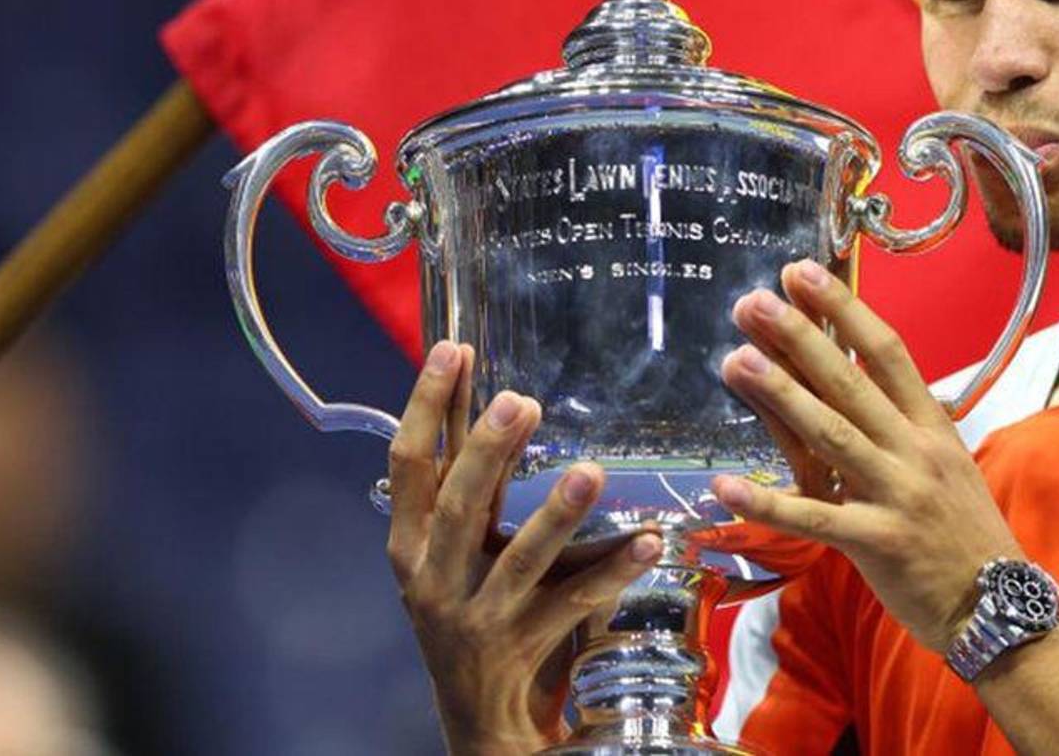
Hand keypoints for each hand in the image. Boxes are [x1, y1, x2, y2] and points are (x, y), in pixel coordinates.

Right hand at [387, 341, 662, 754]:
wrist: (477, 708)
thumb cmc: (469, 602)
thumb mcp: (456, 545)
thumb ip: (475, 480)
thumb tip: (491, 392)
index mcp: (409, 544)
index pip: (408, 464)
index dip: (424, 405)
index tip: (452, 349)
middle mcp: (434, 578)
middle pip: (459, 507)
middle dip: (488, 451)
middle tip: (522, 400)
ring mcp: (480, 615)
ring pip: (520, 559)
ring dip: (557, 513)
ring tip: (591, 470)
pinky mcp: (525, 643)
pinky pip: (576, 601)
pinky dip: (613, 569)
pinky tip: (649, 539)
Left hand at [712, 261, 1024, 652]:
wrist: (996, 605)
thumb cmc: (965, 534)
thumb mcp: (948, 465)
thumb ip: (905, 425)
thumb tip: (855, 381)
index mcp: (933, 427)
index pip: (887, 352)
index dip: (844, 310)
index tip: (803, 275)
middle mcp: (915, 452)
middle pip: (851, 383)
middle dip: (800, 337)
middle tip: (753, 302)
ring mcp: (896, 495)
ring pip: (830, 435)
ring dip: (780, 395)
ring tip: (736, 359)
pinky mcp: (875, 542)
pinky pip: (813, 517)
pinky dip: (767, 501)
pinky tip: (726, 485)